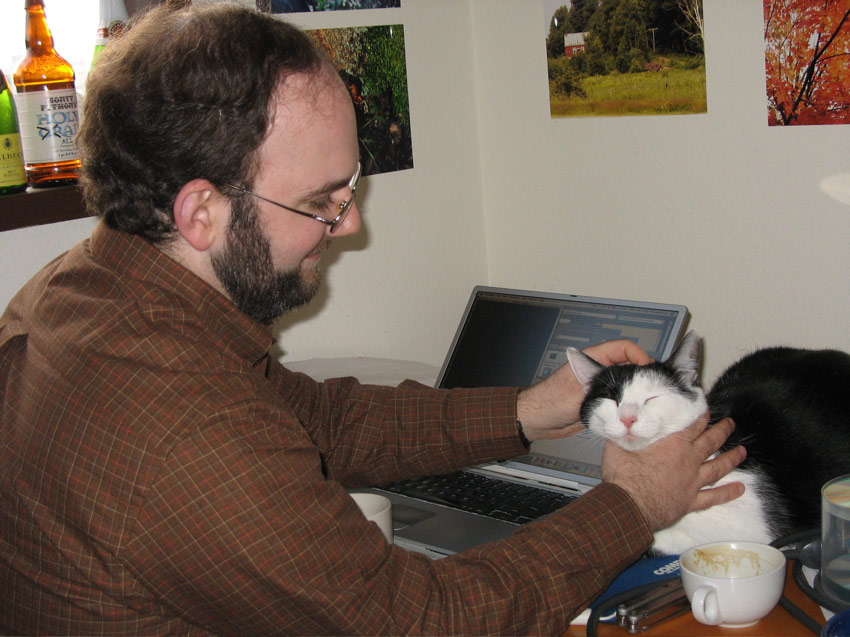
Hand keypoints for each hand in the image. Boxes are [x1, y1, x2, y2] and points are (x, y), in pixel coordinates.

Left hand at [516, 339, 651, 440]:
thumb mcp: (578, 394)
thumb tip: (626, 391)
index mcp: (591, 359)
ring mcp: (600, 386)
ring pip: (626, 384)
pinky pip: (620, 400)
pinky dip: (627, 406)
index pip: (623, 348)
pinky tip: (633, 413)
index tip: (649, 370)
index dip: (639, 356)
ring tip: (645, 402)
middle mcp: (598, 370)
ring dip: (635, 393)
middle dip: (642, 376)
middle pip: (629, 366)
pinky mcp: (600, 401)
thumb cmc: (547, 402)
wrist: (536, 420)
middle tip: (653, 389)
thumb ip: (602, 390)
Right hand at [603, 415, 746, 530]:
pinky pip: (714, 497)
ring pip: (718, 467)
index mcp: (672, 443)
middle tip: (731, 423)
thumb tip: (624, 420)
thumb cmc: (623, 475)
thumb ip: (627, 432)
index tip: (706, 407)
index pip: (692, 424)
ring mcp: (692, 481)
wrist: (628, 506)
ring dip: (732, 459)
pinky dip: (728, 493)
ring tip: (743, 452)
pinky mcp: (690, 501)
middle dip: (722, 430)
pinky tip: (740, 489)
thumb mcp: (618, 444)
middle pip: (711, 441)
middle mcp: (688, 460)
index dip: (701, 414)